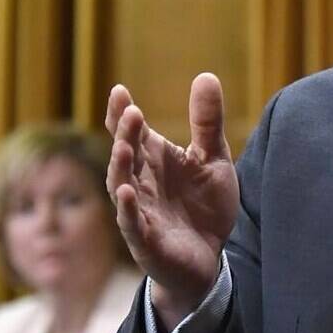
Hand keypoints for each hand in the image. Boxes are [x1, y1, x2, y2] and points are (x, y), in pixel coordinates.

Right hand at [105, 73, 239, 328]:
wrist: (211, 258)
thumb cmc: (204, 206)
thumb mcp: (213, 159)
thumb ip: (208, 122)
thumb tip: (206, 75)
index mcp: (153, 160)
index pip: (131, 133)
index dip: (121, 113)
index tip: (119, 91)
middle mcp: (140, 183)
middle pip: (125, 154)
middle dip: (125, 134)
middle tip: (131, 112)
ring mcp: (139, 211)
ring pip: (121, 186)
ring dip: (120, 166)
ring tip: (124, 146)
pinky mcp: (146, 241)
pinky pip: (132, 223)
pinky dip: (126, 209)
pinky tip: (125, 192)